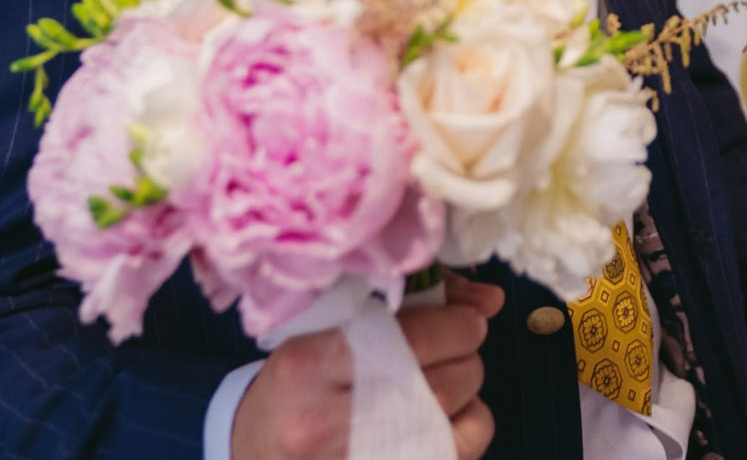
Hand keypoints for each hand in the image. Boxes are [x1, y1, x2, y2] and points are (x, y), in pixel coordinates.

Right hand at [231, 271, 504, 459]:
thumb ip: (413, 304)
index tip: (463, 318)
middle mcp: (328, 420)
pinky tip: (440, 417)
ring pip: (459, 417)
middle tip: (456, 347)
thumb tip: (490, 302)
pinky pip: (458, 448)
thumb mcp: (327, 331)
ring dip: (467, 392)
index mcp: (310, 364)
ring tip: (442, 381)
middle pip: (446, 381)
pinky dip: (466, 426)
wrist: (256, 450)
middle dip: (466, 355)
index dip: (457, 322)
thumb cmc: (297, 383)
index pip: (414, 337)